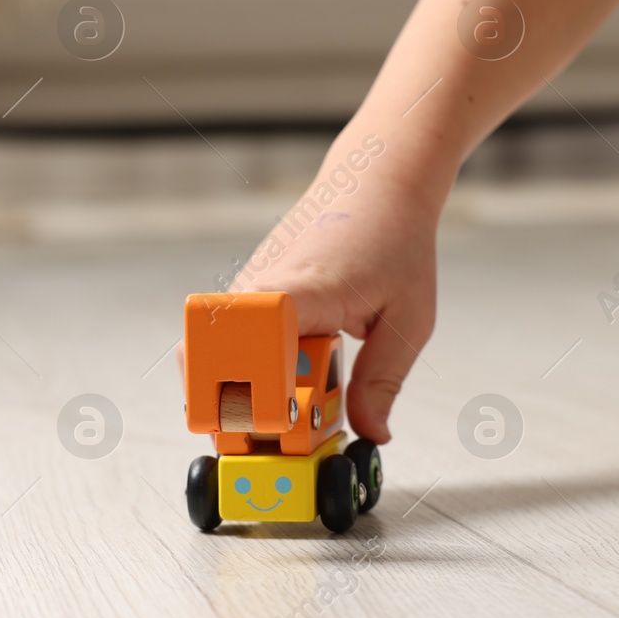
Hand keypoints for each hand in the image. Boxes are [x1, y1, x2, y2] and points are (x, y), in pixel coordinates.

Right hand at [231, 168, 437, 443]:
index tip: (279, 422)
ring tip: (289, 410)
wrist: (375, 184)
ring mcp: (243, 291)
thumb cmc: (394, 241)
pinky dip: (247, 375)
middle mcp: (256, 289)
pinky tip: (286, 385)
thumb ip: (383, 381)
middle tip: (287, 433)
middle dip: (239, 411)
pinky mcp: (243, 295)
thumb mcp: (408, 321)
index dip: (253, 389)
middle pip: (213, 362)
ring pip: (210, 358)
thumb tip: (372, 434)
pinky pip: (226, 346)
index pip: (248, 341)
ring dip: (241, 394)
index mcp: (298, 292)